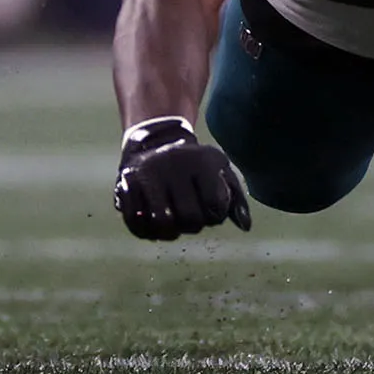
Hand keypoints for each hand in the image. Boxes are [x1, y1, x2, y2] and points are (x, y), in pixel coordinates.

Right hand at [113, 116, 250, 239]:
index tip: (210, 208)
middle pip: (190, 219)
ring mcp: (148, 173)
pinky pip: (134, 221)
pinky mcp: (127, 183)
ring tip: (173, 225)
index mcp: (202, 160)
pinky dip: (144, 232)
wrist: (155, 140)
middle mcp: (174, 163)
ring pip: (162, 224)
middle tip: (190, 217)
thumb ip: (236, 199)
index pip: (215, 206)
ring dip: (170, 233)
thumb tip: (245, 227)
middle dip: (193, 225)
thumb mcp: (220, 171)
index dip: (215, 216)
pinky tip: (152, 227)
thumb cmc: (195, 165)